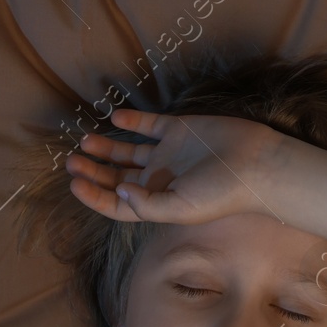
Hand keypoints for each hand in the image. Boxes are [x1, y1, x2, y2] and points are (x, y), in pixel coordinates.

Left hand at [65, 109, 284, 225]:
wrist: (255, 164)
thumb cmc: (221, 194)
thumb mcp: (180, 209)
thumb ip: (146, 204)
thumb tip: (118, 189)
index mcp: (157, 202)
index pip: (118, 205)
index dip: (94, 197)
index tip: (74, 184)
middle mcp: (159, 180)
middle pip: (118, 178)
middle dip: (93, 172)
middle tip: (70, 162)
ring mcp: (168, 154)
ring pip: (129, 152)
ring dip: (106, 148)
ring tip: (83, 142)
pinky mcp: (178, 130)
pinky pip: (150, 124)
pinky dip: (132, 120)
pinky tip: (115, 117)